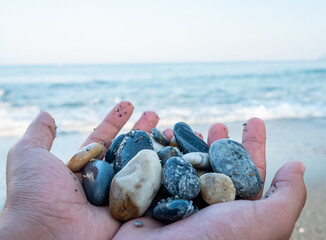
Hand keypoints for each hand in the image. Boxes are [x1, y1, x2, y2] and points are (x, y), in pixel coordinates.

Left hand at [0, 101, 159, 238]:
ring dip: (156, 148)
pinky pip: (150, 189)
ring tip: (171, 131)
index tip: (129, 104)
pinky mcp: (130, 211)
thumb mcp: (28, 156)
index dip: (115, 122)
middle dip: (141, 131)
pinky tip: (175, 155)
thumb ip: (38, 135)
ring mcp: (116, 196)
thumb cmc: (36, 194)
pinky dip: (164, 173)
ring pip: (141, 167)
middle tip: (156, 114)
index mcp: (81, 169)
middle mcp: (100, 182)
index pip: (103, 140)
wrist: (48, 233)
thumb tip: (46, 114)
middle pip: (125, 151)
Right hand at [113, 119, 306, 239]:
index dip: (253, 145)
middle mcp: (210, 207)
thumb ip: (287, 196)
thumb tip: (297, 165)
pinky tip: (166, 136)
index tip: (254, 121)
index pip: (250, 171)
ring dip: (190, 144)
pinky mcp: (155, 200)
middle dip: (219, 143)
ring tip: (188, 128)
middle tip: (218, 125)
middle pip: (217, 166)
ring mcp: (182, 203)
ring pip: (189, 166)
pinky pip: (161, 170)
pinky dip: (164, 151)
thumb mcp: (267, 221)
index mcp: (237, 211)